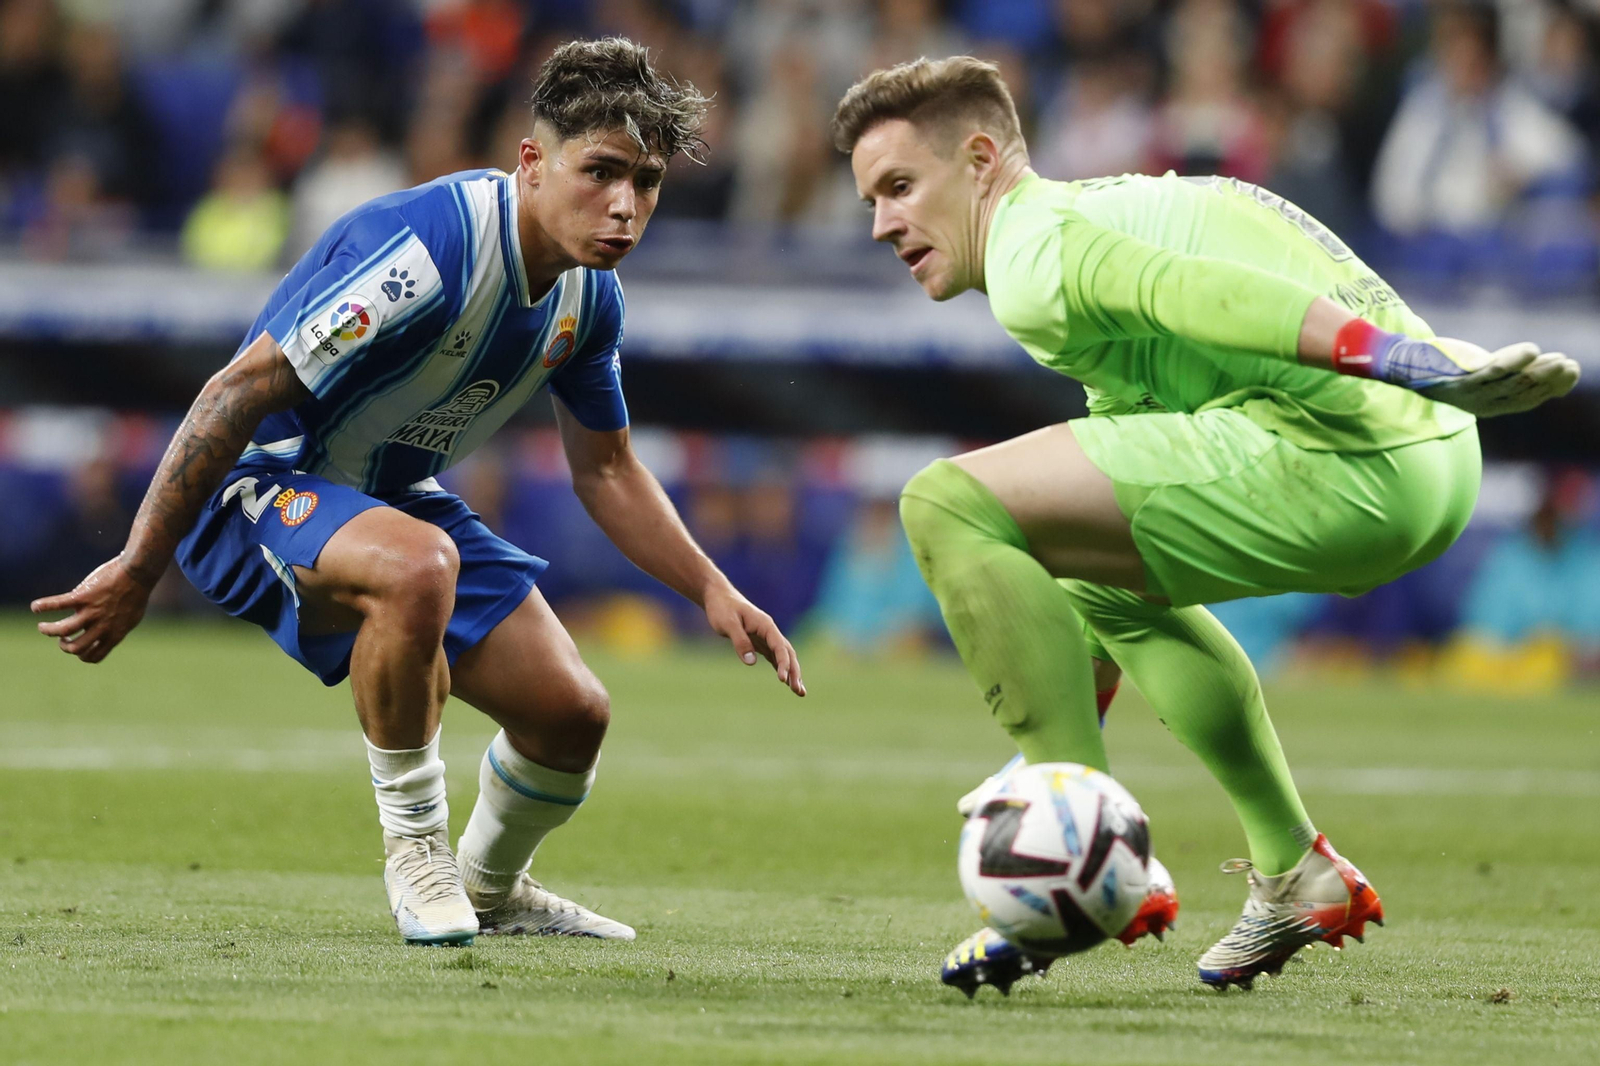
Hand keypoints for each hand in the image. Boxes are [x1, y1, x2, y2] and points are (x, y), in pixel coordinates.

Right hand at [31, 556, 153, 663]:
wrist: (139, 573)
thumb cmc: (136, 594)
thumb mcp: (131, 617)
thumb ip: (117, 628)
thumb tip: (107, 633)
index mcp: (114, 634)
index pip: (94, 656)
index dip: (82, 655)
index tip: (77, 644)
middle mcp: (102, 626)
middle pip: (76, 648)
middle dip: (64, 647)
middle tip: (61, 638)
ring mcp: (92, 611)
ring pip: (63, 630)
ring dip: (48, 631)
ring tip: (42, 627)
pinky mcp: (84, 596)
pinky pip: (58, 604)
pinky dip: (43, 606)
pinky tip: (35, 607)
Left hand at [702, 582, 805, 696]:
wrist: (718, 596)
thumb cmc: (722, 608)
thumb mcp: (728, 624)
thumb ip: (740, 642)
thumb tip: (751, 662)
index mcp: (765, 625)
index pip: (779, 647)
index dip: (783, 664)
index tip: (783, 680)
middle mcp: (769, 631)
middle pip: (788, 653)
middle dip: (795, 672)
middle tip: (799, 692)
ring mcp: (766, 637)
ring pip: (784, 656)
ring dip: (792, 673)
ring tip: (799, 692)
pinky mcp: (759, 642)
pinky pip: (774, 657)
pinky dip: (781, 668)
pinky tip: (786, 681)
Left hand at [1418, 342, 1581, 417]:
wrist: (1409, 366)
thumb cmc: (1452, 369)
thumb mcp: (1489, 375)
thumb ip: (1518, 376)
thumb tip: (1560, 377)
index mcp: (1492, 405)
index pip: (1528, 399)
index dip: (1552, 387)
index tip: (1572, 371)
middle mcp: (1482, 403)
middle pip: (1522, 392)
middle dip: (1549, 379)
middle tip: (1570, 365)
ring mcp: (1471, 392)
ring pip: (1511, 383)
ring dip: (1538, 371)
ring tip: (1559, 359)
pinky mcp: (1459, 377)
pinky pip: (1490, 370)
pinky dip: (1512, 361)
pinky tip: (1531, 350)